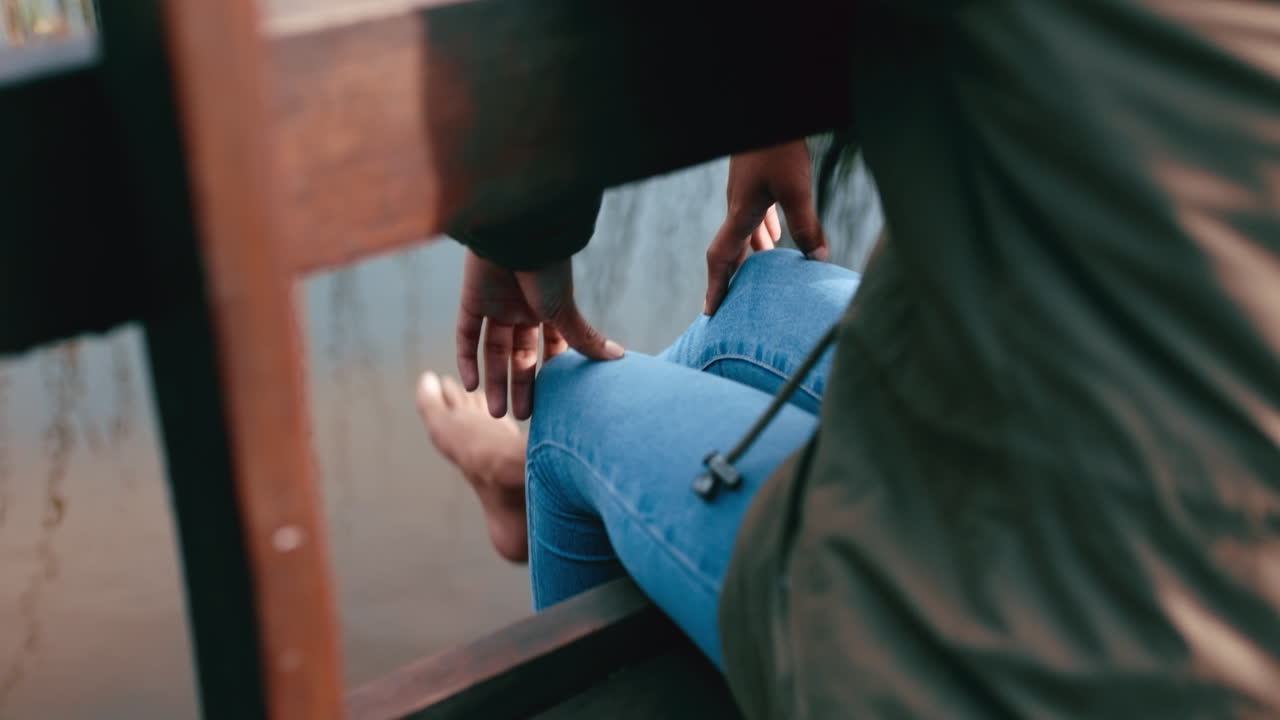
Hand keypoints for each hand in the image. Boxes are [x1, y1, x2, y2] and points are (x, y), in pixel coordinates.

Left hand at [456, 251, 621, 419]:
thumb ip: (585, 339)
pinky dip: (467, 360)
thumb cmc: (547, 269)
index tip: (550, 402)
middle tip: (522, 416)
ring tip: (498, 413)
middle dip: (521, 385)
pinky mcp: (471, 299)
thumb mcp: (565, 310)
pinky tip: (471, 386)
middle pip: (519, 354)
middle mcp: (522, 307)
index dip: (549, 372)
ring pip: (493, 350)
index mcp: (548, 307)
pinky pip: (466, 335)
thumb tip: (620, 358)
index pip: (550, 346)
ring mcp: (495, 304)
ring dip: (494, 381)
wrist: (517, 233)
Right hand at [704, 140, 827, 314]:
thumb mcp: (796, 188)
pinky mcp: (755, 183)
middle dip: (730, 279)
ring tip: (759, 280)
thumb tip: (818, 260)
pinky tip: (775, 238)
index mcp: (739, 214)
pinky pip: (753, 217)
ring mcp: (744, 195)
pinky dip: (761, 233)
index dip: (715, 287)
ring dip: (749, 257)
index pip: (721, 258)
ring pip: (742, 234)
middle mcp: (736, 208)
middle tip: (732, 305)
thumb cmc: (779, 148)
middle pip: (729, 251)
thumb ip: (807, 224)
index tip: (710, 312)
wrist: (767, 113)